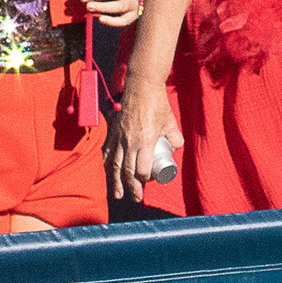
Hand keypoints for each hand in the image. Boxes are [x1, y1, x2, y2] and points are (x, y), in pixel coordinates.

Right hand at [108, 80, 180, 197]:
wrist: (141, 85)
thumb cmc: (157, 103)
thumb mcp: (170, 122)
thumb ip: (174, 137)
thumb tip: (175, 148)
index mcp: (145, 141)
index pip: (142, 168)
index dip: (145, 178)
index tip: (148, 180)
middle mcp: (130, 141)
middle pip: (127, 171)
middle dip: (131, 187)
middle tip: (135, 197)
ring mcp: (119, 136)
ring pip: (115, 164)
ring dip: (116, 181)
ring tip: (117, 194)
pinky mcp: (112, 131)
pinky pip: (107, 151)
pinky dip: (106, 164)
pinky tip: (107, 173)